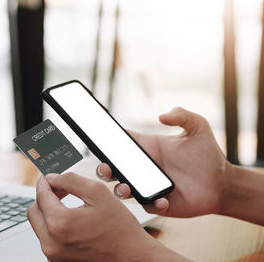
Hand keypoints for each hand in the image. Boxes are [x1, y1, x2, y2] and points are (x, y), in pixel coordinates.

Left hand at [27, 173, 184, 261]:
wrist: (132, 257)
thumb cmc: (120, 229)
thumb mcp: (98, 193)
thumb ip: (70, 180)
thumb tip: (52, 178)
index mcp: (60, 223)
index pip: (41, 195)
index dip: (45, 182)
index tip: (49, 178)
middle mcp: (52, 242)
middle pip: (34, 211)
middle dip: (44, 198)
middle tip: (60, 191)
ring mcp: (53, 255)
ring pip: (39, 226)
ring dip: (49, 213)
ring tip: (69, 206)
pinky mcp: (57, 261)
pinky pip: (47, 239)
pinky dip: (55, 228)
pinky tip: (72, 223)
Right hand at [97, 107, 228, 216]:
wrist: (223, 183)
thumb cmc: (208, 154)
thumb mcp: (198, 128)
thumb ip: (182, 116)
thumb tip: (161, 116)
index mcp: (147, 148)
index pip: (120, 143)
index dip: (106, 141)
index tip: (98, 140)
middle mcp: (143, 168)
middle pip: (113, 168)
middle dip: (103, 169)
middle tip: (106, 168)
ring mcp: (148, 186)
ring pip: (123, 189)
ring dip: (120, 189)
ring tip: (126, 188)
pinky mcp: (159, 203)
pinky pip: (148, 205)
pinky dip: (152, 204)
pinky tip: (163, 201)